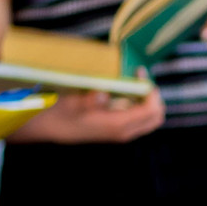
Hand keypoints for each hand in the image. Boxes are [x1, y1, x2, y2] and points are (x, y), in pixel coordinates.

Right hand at [13, 87, 166, 143]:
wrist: (49, 128)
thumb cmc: (61, 113)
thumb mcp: (73, 103)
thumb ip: (90, 100)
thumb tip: (103, 93)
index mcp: (118, 125)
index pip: (151, 110)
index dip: (150, 90)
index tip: (139, 72)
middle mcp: (124, 132)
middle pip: (156, 116)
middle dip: (153, 96)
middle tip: (139, 78)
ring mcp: (121, 132)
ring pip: (149, 118)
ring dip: (146, 99)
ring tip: (132, 82)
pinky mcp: (117, 130)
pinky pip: (139, 118)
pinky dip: (138, 104)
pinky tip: (123, 91)